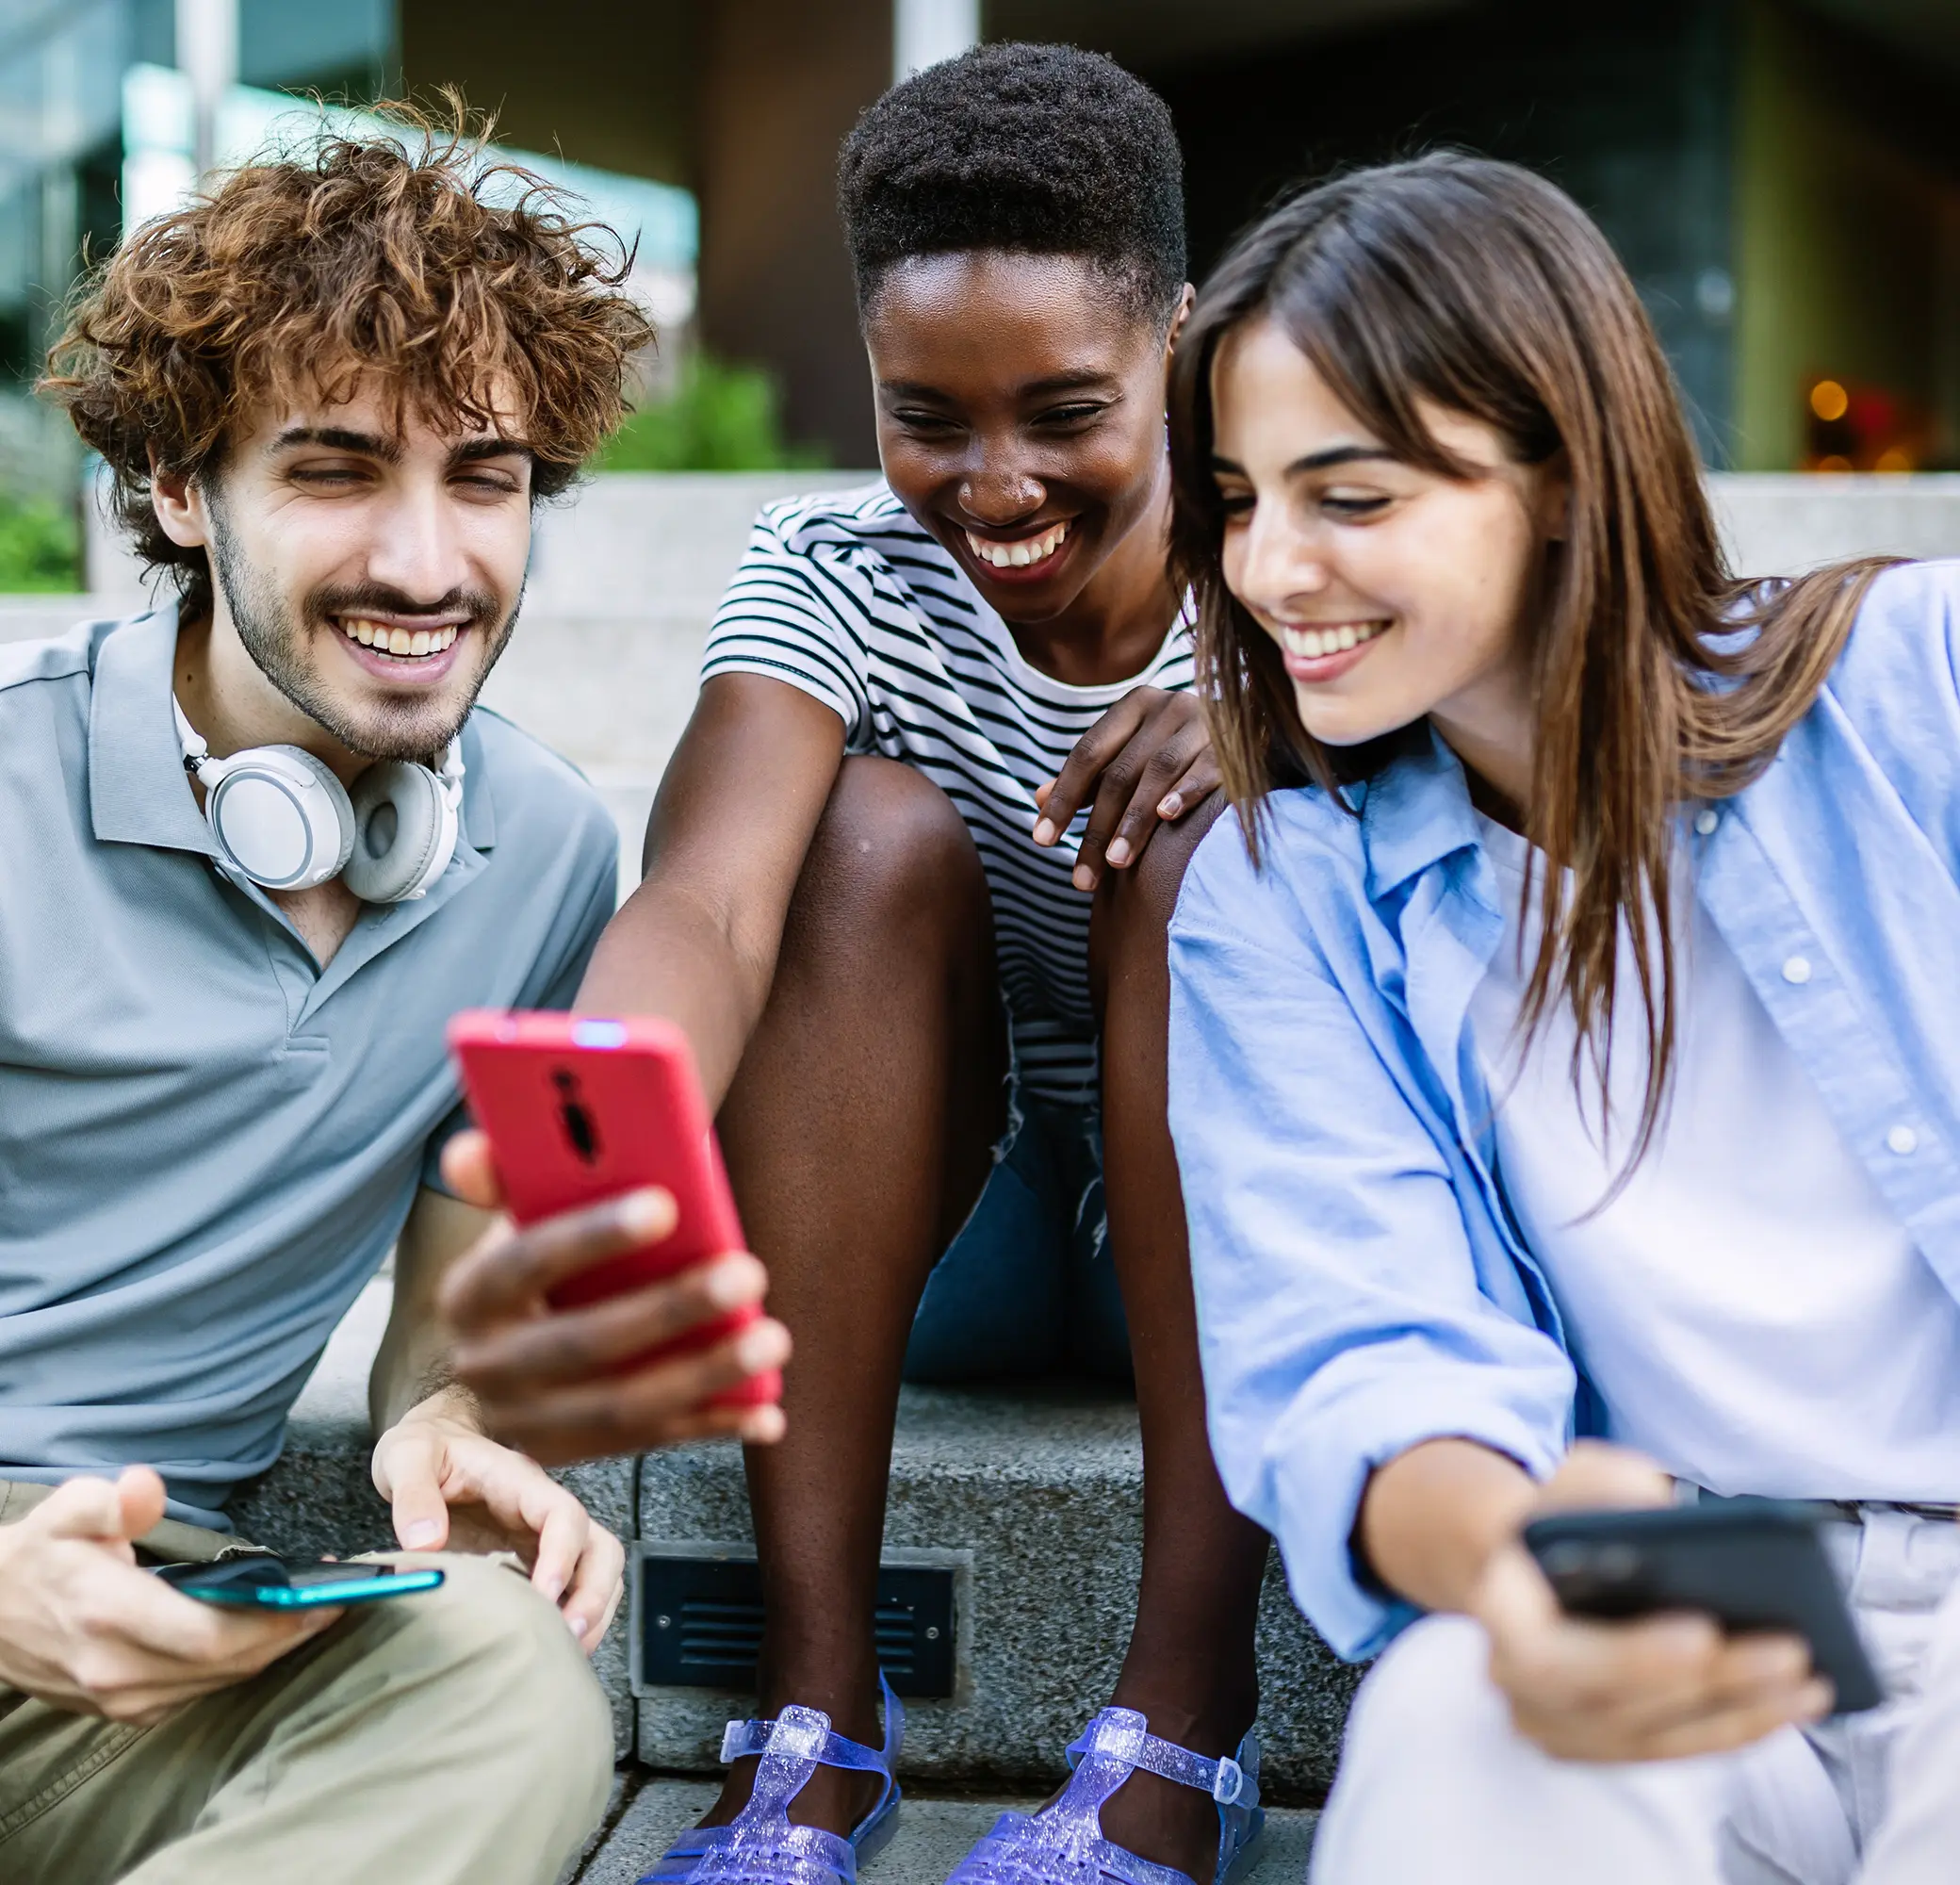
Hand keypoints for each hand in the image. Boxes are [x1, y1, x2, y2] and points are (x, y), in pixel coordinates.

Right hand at [0, 1468, 338, 1723]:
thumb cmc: (38, 1557)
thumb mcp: (64, 1512)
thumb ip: (107, 1500)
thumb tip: (145, 1487)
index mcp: (107, 1615)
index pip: (209, 1634)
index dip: (272, 1620)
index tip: (320, 1596)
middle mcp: (115, 1667)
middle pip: (225, 1665)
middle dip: (289, 1635)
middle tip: (336, 1602)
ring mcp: (118, 1697)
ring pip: (217, 1685)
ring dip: (271, 1653)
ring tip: (314, 1614)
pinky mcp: (124, 1710)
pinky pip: (197, 1695)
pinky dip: (239, 1669)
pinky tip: (268, 1638)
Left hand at [371, 1388, 626, 1653]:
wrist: (433, 1442)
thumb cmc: (426, 1447)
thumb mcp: (407, 1457)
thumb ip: (413, 1495)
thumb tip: (424, 1542)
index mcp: (519, 1483)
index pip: (564, 1514)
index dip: (563, 1555)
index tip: (545, 1595)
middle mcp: (542, 1511)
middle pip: (600, 1548)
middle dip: (594, 1594)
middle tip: (568, 1638)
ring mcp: (541, 1538)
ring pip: (597, 1570)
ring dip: (593, 1611)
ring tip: (564, 1651)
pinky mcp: (531, 1560)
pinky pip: (571, 1588)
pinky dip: (573, 1618)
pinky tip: (549, 1645)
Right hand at [436, 1131, 791, 1465]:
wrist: (523, 1335)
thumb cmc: (543, 1254)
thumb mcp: (516, 1215)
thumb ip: (502, 1176)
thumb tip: (470, 1152)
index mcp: (469, 1295)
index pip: (526, 1262)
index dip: (592, 1236)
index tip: (666, 1204)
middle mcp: (488, 1367)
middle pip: (585, 1343)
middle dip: (671, 1309)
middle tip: (747, 1273)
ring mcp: (530, 1422)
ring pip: (624, 1407)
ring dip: (706, 1375)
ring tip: (772, 1339)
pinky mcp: (577, 1456)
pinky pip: (653, 1443)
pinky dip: (715, 1426)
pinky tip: (767, 1410)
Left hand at [1032, 687, 1217, 890]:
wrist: (1254, 729)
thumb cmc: (1180, 750)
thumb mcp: (1131, 756)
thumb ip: (1090, 777)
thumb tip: (1036, 797)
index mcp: (1134, 706)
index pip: (1087, 753)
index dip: (1062, 798)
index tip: (1042, 841)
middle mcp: (1167, 706)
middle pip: (1119, 772)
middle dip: (1096, 828)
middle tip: (1080, 878)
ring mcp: (1203, 721)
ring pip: (1158, 772)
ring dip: (1134, 821)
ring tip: (1116, 864)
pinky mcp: (1235, 743)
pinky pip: (1207, 769)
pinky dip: (1186, 792)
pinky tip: (1166, 818)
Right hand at [1470, 1443, 1830, 1761]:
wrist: (1530, 1568)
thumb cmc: (1563, 1519)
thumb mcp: (1572, 1479)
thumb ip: (1603, 1484)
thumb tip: (1660, 1505)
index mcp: (1500, 1614)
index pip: (1553, 1657)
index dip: (1630, 1655)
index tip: (1703, 1628)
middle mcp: (1516, 1685)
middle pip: (1619, 1706)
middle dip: (1712, 1682)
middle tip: (1790, 1650)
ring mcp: (1557, 1728)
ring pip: (1656, 1739)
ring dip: (1741, 1712)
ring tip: (1811, 1679)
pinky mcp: (1602, 1746)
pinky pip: (1676, 1749)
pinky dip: (1738, 1727)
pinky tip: (1794, 1703)